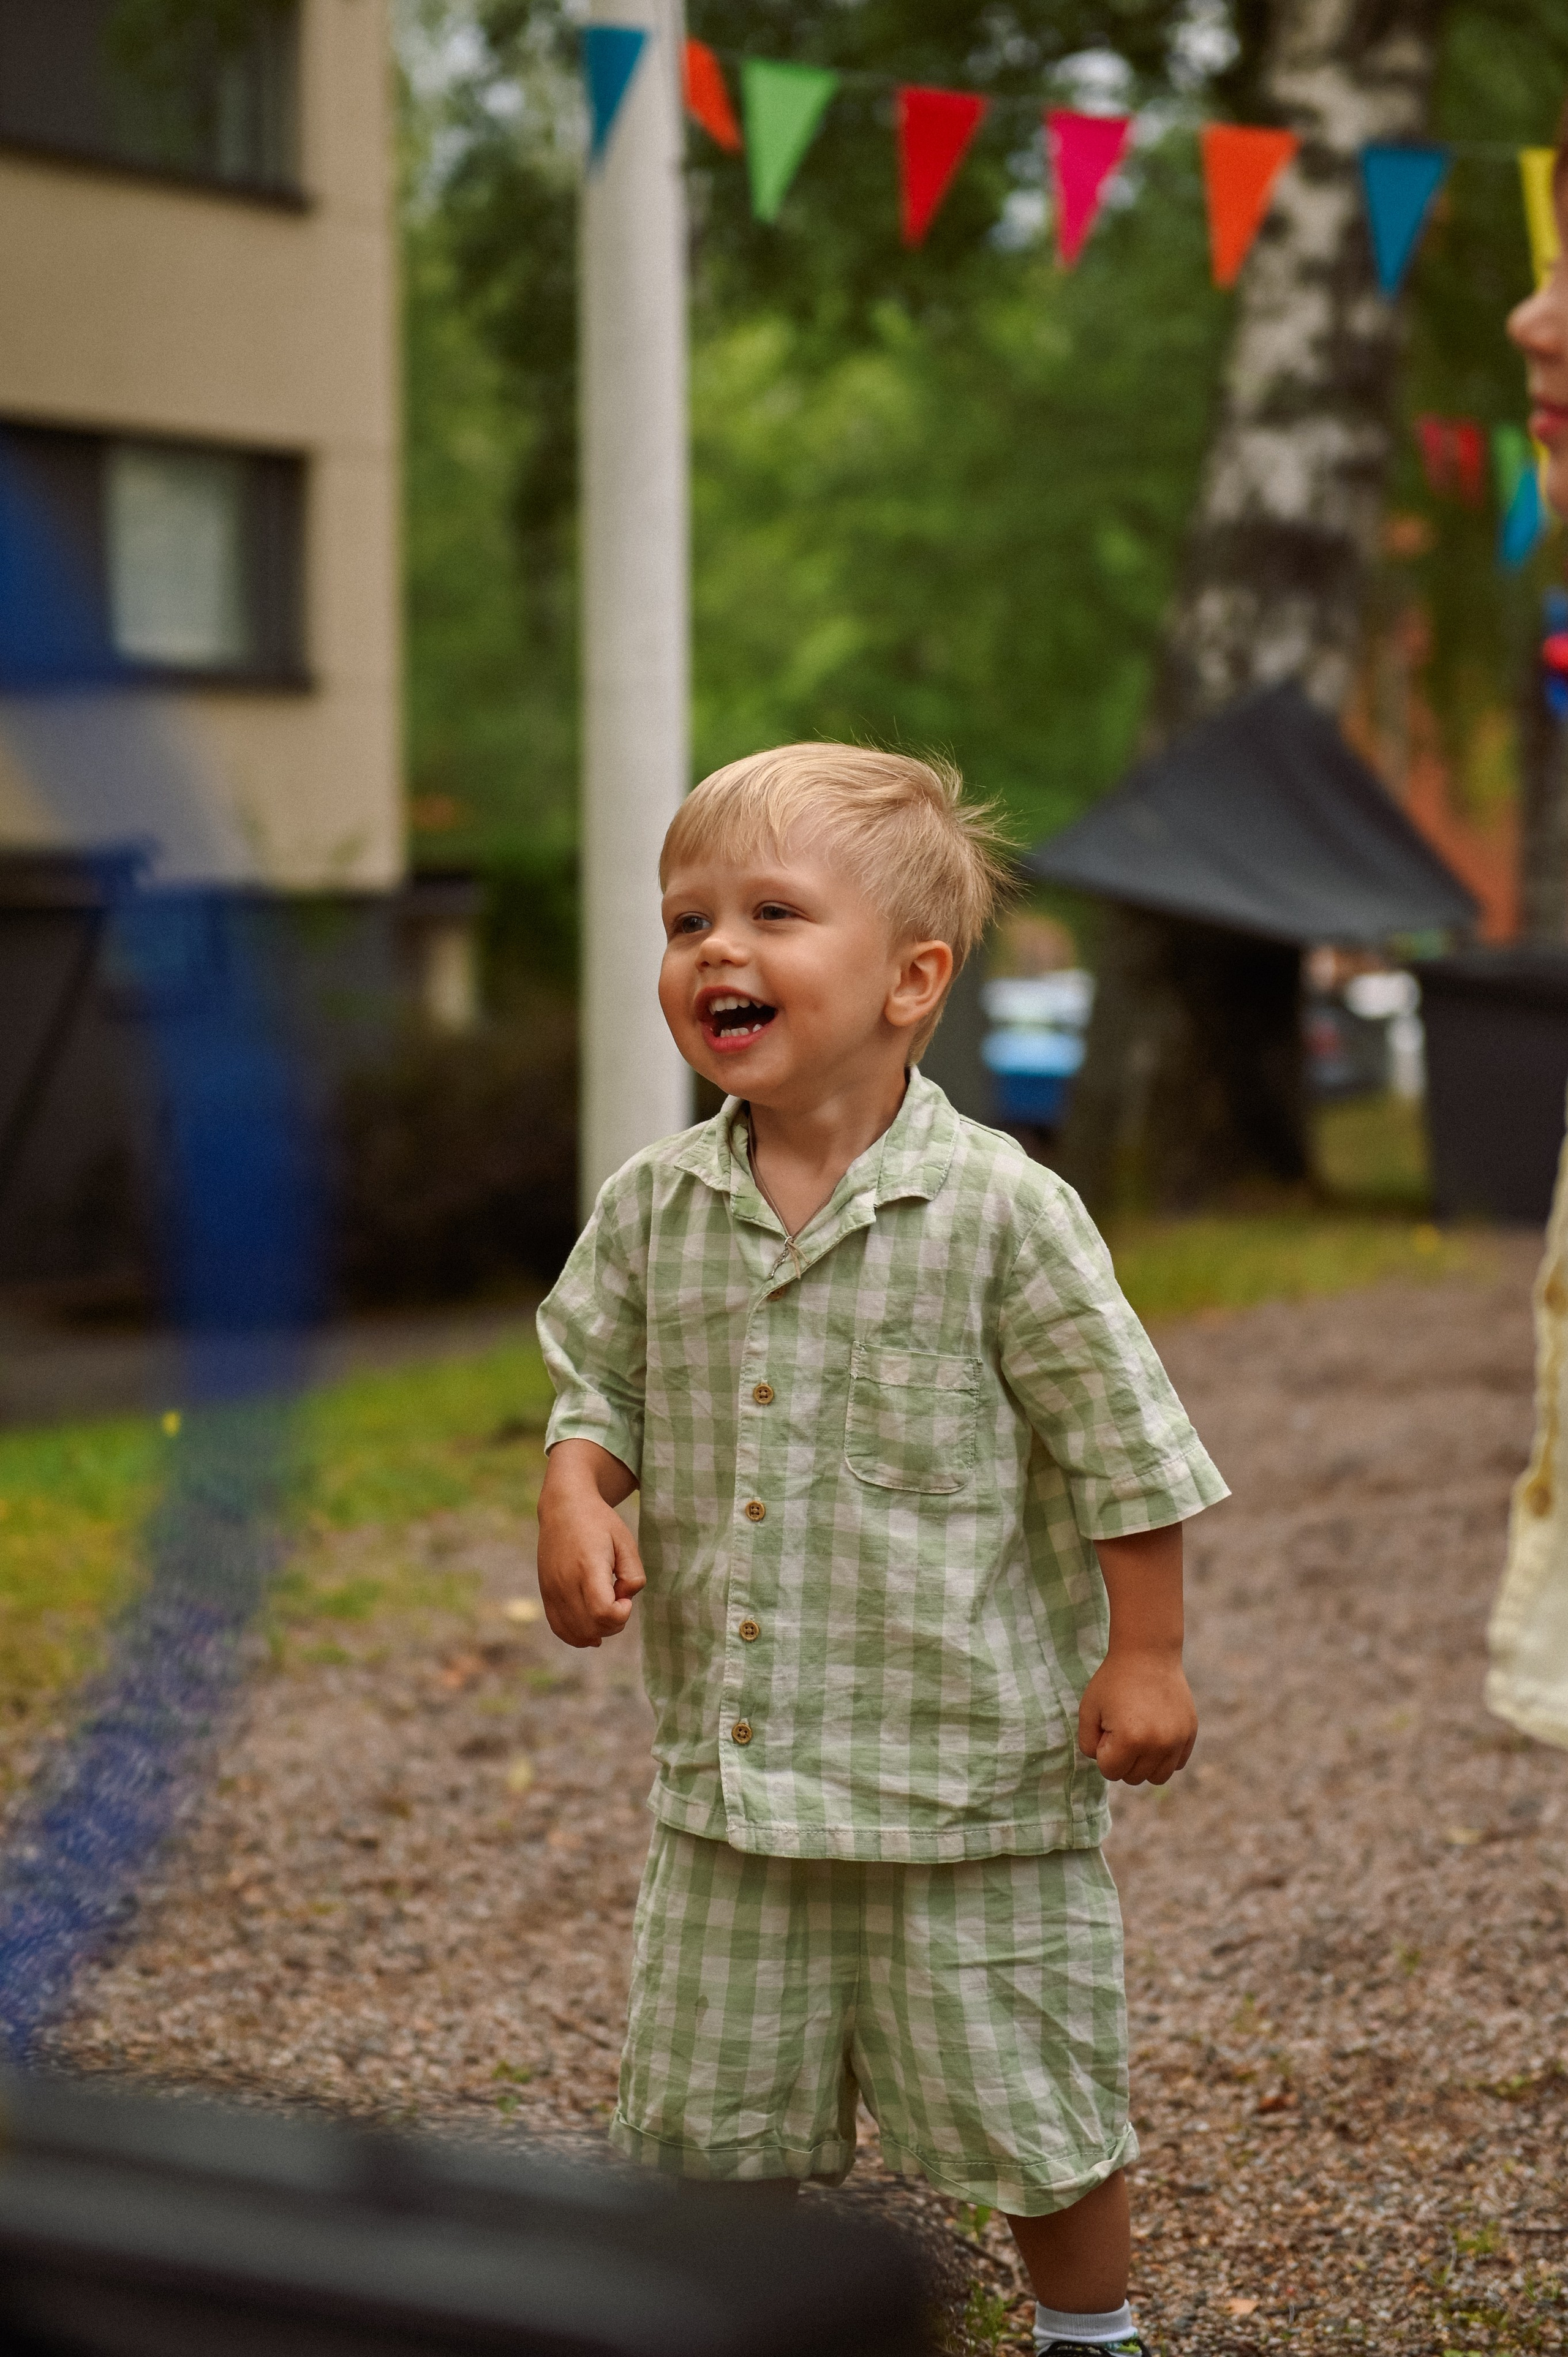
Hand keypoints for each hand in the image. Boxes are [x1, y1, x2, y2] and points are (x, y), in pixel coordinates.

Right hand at [536, 1439, 644, 1647]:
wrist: (563, 1508)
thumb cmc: (599, 1523)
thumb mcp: (625, 1540)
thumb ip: (634, 1573)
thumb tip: (625, 1598)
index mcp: (587, 1566)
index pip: (603, 1611)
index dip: (621, 1614)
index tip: (625, 1597)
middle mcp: (565, 1581)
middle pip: (590, 1627)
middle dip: (613, 1624)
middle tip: (618, 1599)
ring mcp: (552, 1590)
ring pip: (575, 1633)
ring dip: (598, 1631)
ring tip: (606, 1609)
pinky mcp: (546, 1594)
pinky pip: (559, 1628)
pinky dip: (577, 1636)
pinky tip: (592, 1630)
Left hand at [1077, 1649, 1196, 1784]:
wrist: (1148, 1654)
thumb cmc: (1114, 1681)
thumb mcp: (1088, 1710)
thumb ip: (1088, 1744)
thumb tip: (1104, 1763)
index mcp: (1130, 1740)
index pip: (1110, 1772)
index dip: (1104, 1751)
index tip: (1107, 1727)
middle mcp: (1158, 1745)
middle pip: (1133, 1778)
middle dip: (1123, 1759)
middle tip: (1122, 1727)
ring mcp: (1177, 1740)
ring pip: (1157, 1777)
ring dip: (1144, 1763)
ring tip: (1139, 1736)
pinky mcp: (1190, 1734)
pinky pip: (1176, 1763)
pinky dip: (1164, 1756)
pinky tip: (1156, 1732)